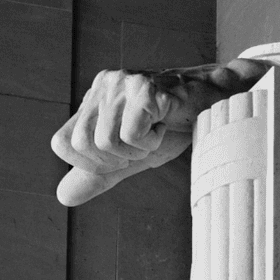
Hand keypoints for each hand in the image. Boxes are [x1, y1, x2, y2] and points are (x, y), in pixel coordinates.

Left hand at [52, 69, 204, 205]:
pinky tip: (165, 124)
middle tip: (142, 144)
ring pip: (105, 142)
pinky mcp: (144, 89)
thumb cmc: (175, 127)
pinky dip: (151, 142)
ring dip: (136, 150)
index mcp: (94, 99)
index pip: (61, 142)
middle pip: (80, 145)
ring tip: (155, 133)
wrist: (218, 106)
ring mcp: (122, 83)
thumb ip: (98, 174)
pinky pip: (130, 135)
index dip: (88, 163)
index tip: (121, 155)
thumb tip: (62, 197)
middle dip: (114, 159)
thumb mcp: (131, 156)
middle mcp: (103, 85)